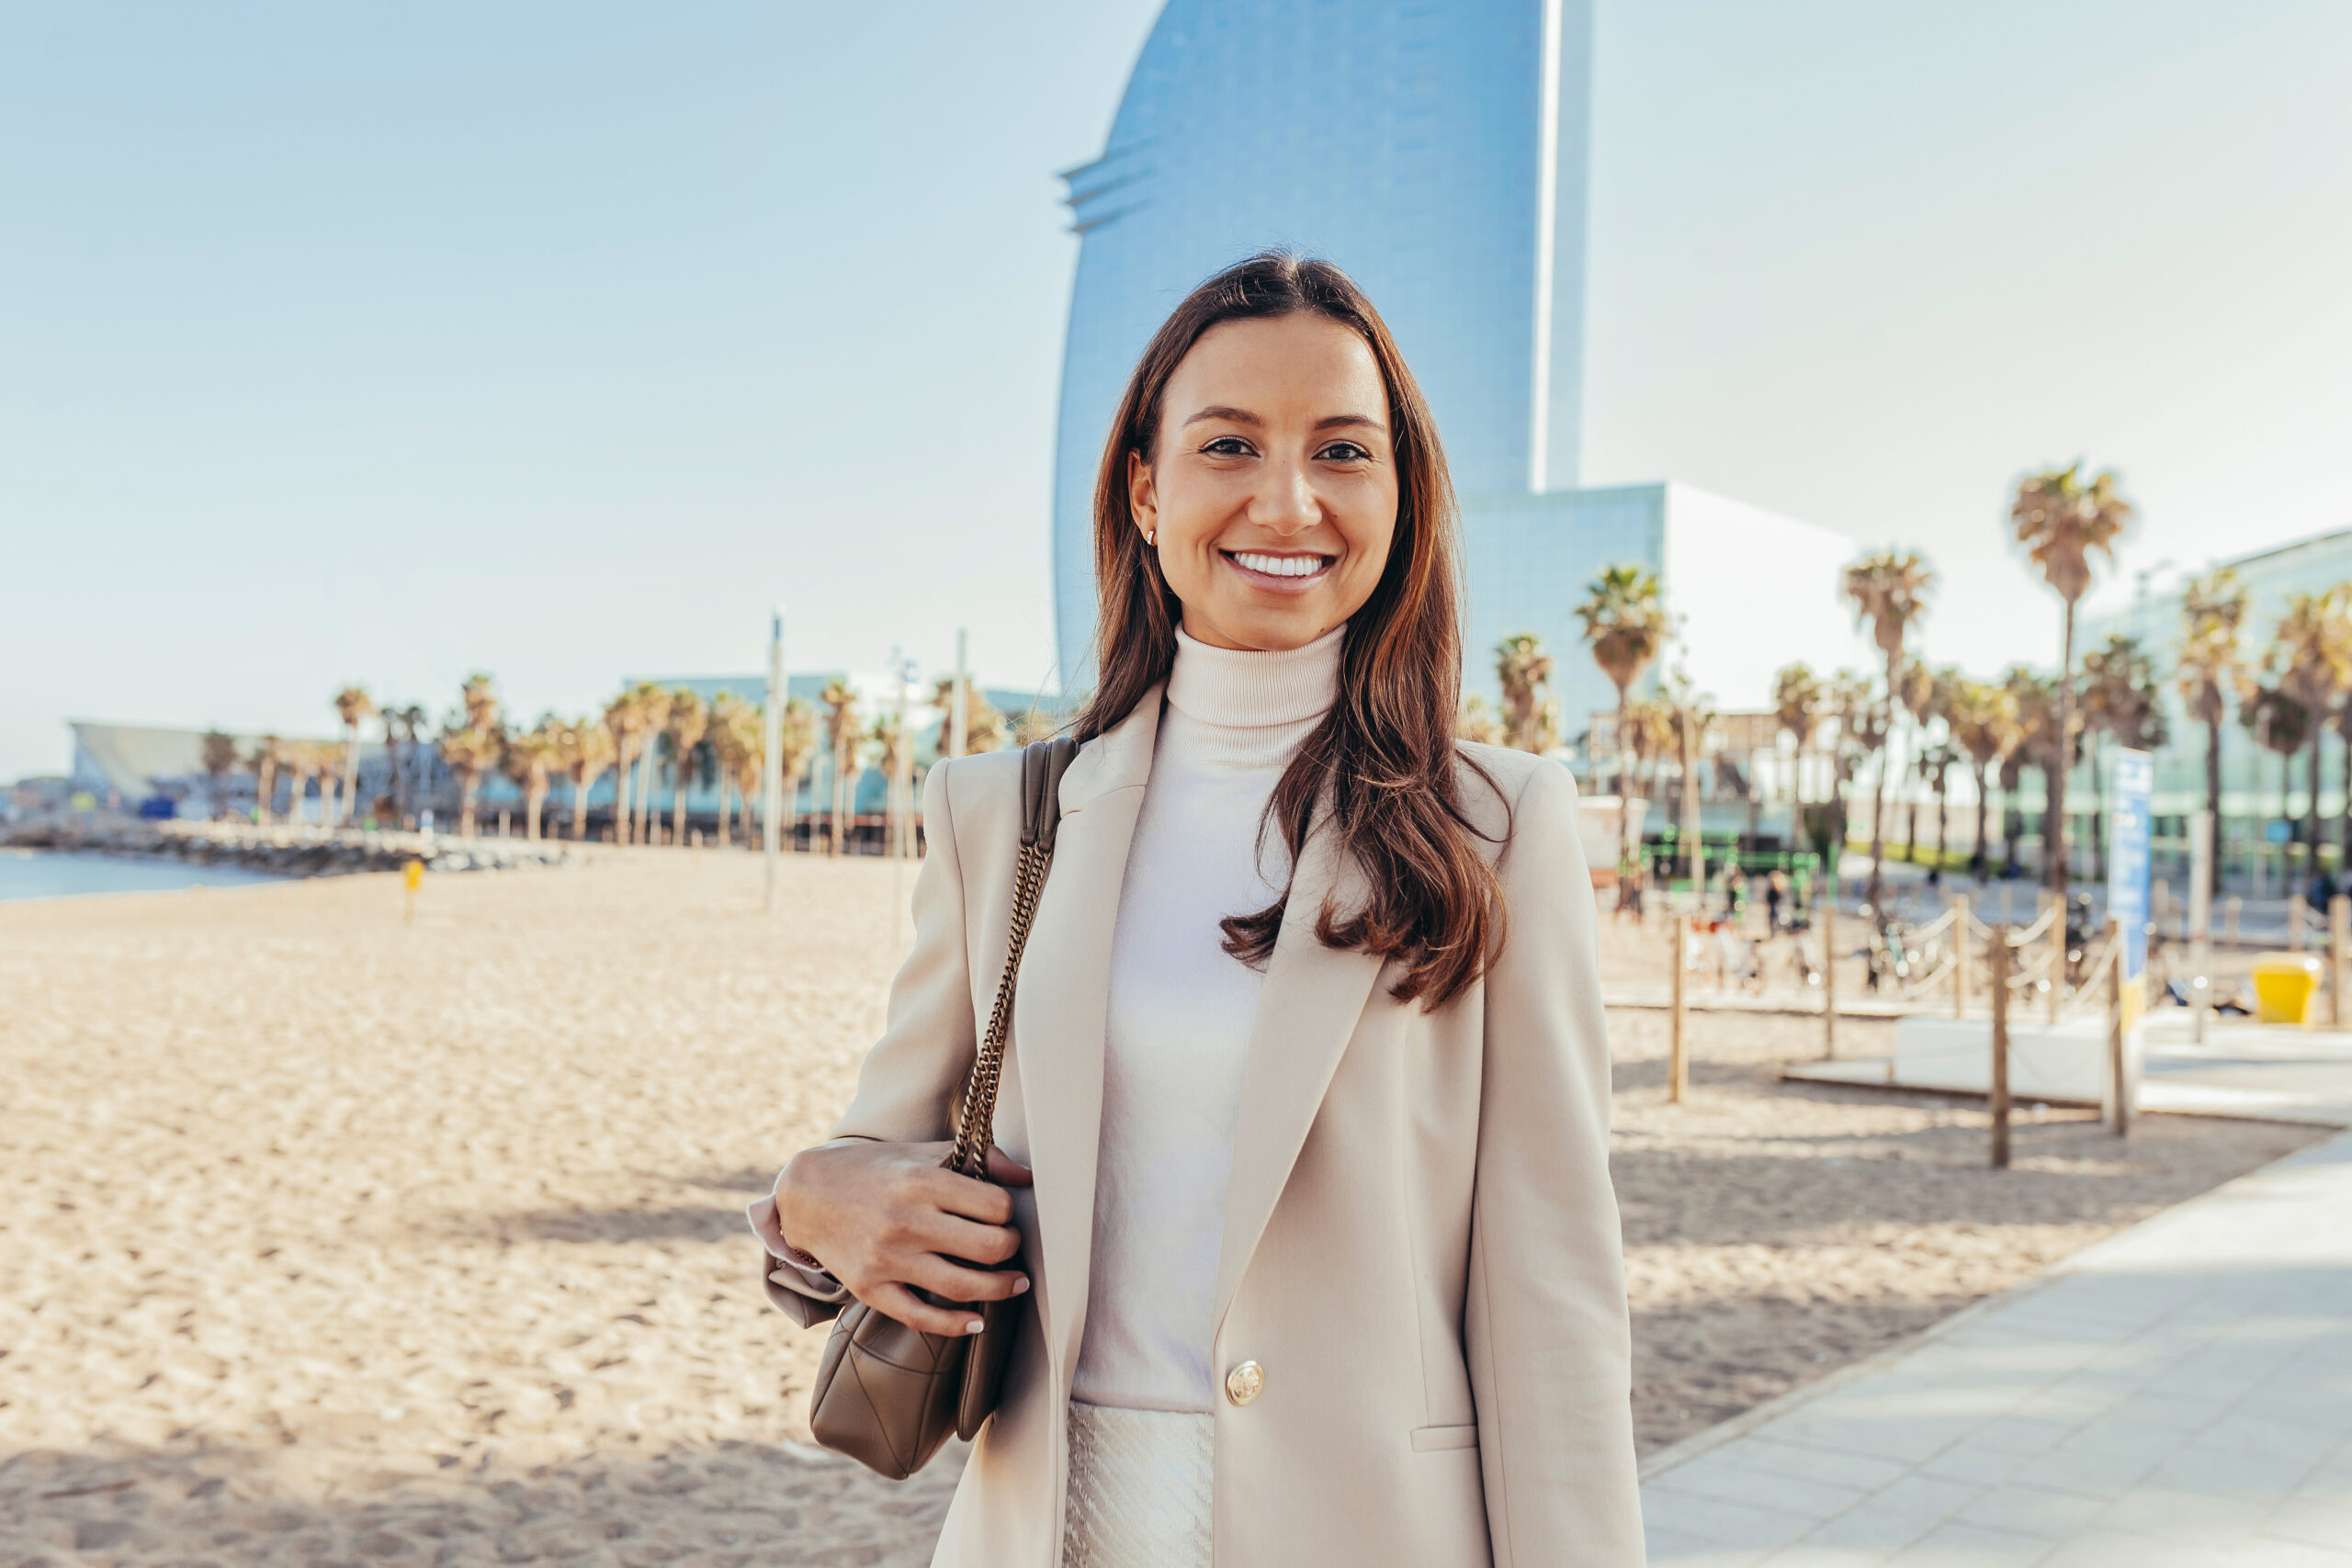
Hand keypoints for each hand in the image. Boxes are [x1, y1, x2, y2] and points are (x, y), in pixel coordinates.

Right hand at [776, 1139, 1032, 1337]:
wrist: (806, 1194)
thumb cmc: (874, 1170)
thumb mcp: (922, 1152)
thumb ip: (979, 1158)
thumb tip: (1028, 1175)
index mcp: (922, 1181)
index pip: (996, 1206)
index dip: (1011, 1212)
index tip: (1007, 1215)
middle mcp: (906, 1221)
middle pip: (989, 1248)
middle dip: (1012, 1249)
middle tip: (1011, 1247)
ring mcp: (887, 1259)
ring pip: (963, 1287)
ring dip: (1000, 1289)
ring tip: (1015, 1284)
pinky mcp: (870, 1289)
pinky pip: (921, 1317)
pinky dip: (956, 1325)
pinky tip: (977, 1321)